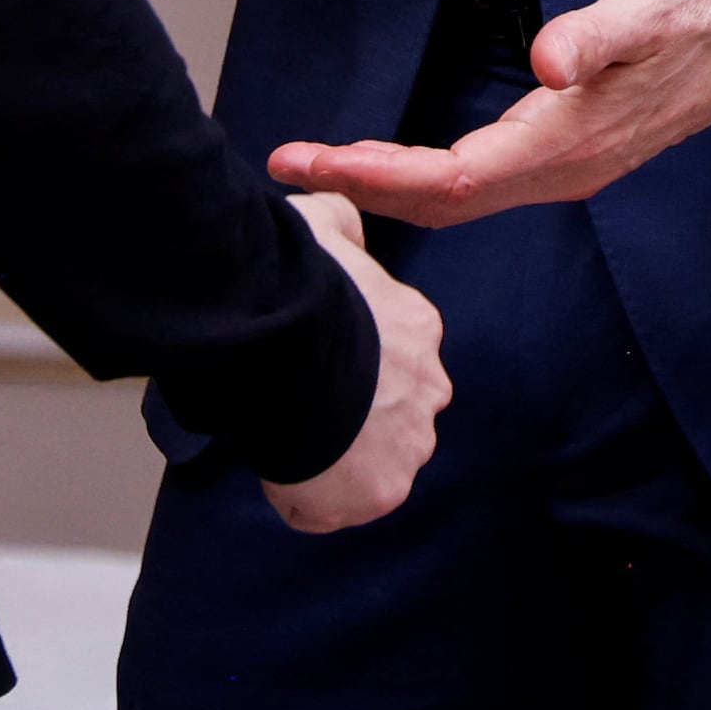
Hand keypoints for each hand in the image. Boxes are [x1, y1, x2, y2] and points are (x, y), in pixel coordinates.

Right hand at [257, 194, 448, 532]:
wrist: (289, 345)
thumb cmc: (301, 285)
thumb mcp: (324, 222)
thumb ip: (339, 218)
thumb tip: (335, 201)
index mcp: (419, 327)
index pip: (396, 360)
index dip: (352, 369)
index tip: (316, 368)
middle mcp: (429, 387)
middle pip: (394, 414)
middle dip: (356, 418)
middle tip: (301, 408)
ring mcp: (412, 442)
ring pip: (375, 464)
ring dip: (336, 461)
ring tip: (289, 441)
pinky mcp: (383, 490)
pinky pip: (338, 508)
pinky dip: (308, 501)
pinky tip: (281, 474)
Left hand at [269, 0, 710, 225]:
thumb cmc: (703, 9)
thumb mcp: (652, 7)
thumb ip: (598, 35)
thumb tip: (549, 59)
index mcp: (570, 141)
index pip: (452, 177)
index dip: (374, 174)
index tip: (311, 161)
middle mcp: (563, 168)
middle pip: (443, 202)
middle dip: (360, 188)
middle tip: (289, 169)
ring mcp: (567, 165)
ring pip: (459, 197)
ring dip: (387, 186)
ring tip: (324, 167)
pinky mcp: (569, 148)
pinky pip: (479, 181)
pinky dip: (423, 177)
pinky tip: (397, 161)